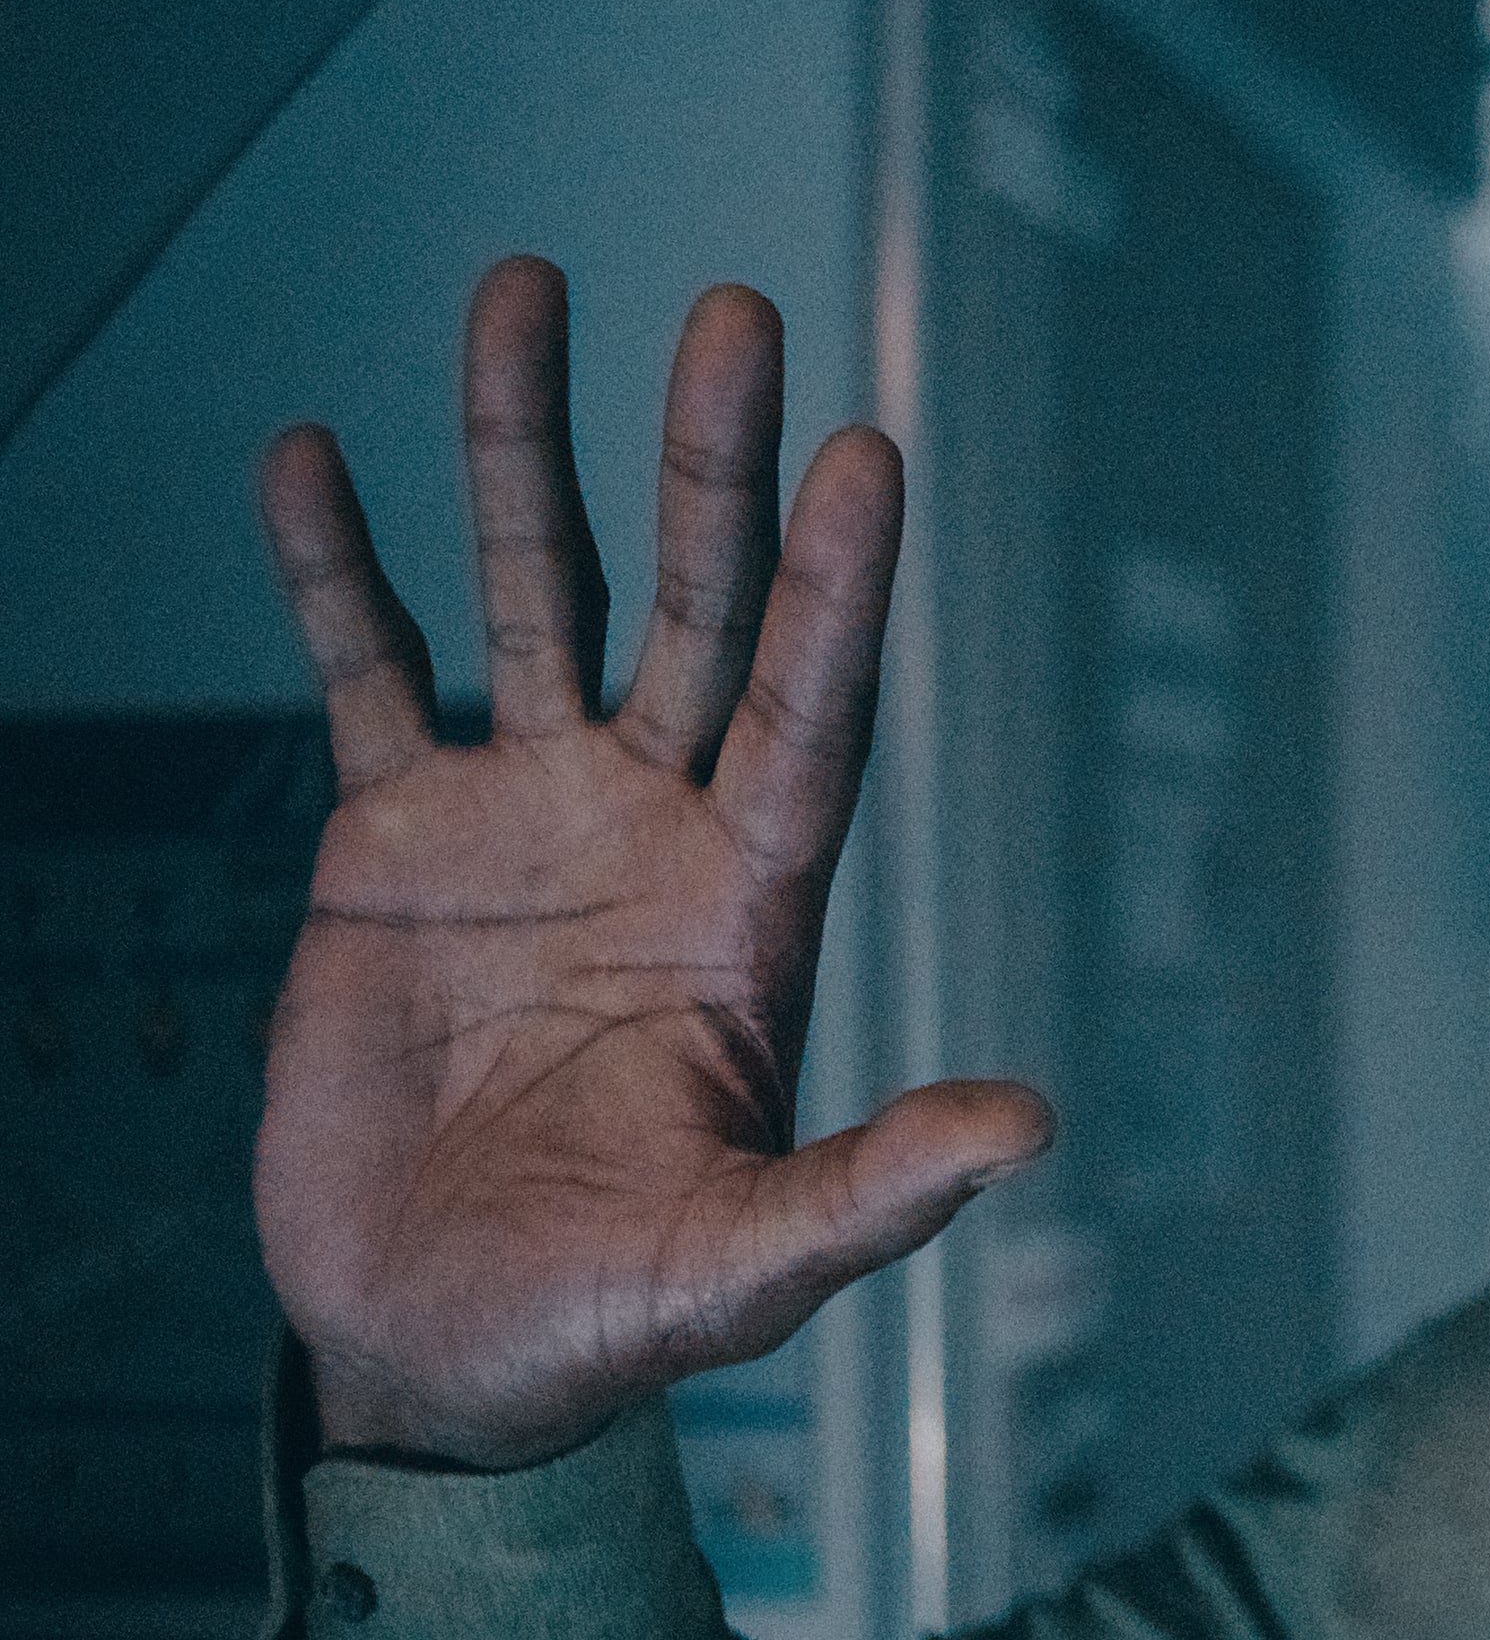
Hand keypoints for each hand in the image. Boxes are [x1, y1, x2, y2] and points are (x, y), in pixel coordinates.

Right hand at [253, 257, 1050, 1469]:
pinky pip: (363, 672)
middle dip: (710, 464)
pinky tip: (313, 455)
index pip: (814, 714)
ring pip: (533, 595)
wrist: (435, 1348)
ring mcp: (525, 822)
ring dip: (525, 450)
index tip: (866, 454)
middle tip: (732, 314)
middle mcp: (654, 832)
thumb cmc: (604, 1320)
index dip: (841, 591)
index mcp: (752, 909)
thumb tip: (1025, 1132)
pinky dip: (335, 569)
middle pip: (697, 609)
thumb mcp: (749, 1267)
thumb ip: (874, 1192)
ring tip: (524, 290)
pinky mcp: (391, 847)